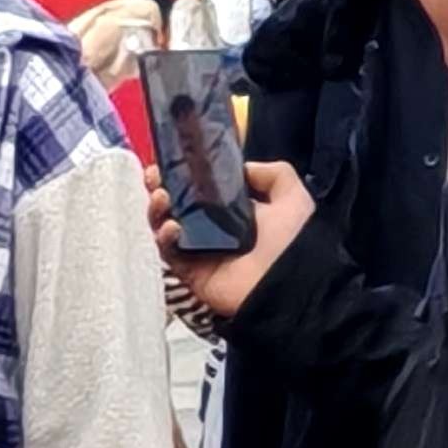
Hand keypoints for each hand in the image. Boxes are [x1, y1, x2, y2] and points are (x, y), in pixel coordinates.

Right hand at [147, 154, 313, 323]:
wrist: (288, 285)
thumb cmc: (293, 242)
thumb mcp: (293, 199)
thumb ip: (274, 175)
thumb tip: (244, 167)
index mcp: (234, 212)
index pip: (201, 190)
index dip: (183, 175)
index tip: (170, 162)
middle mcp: (213, 229)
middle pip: (176, 205)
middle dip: (161, 188)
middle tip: (154, 177)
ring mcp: (199, 251)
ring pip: (165, 226)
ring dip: (158, 209)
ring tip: (161, 197)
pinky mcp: (190, 271)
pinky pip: (169, 252)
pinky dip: (165, 238)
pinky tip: (171, 227)